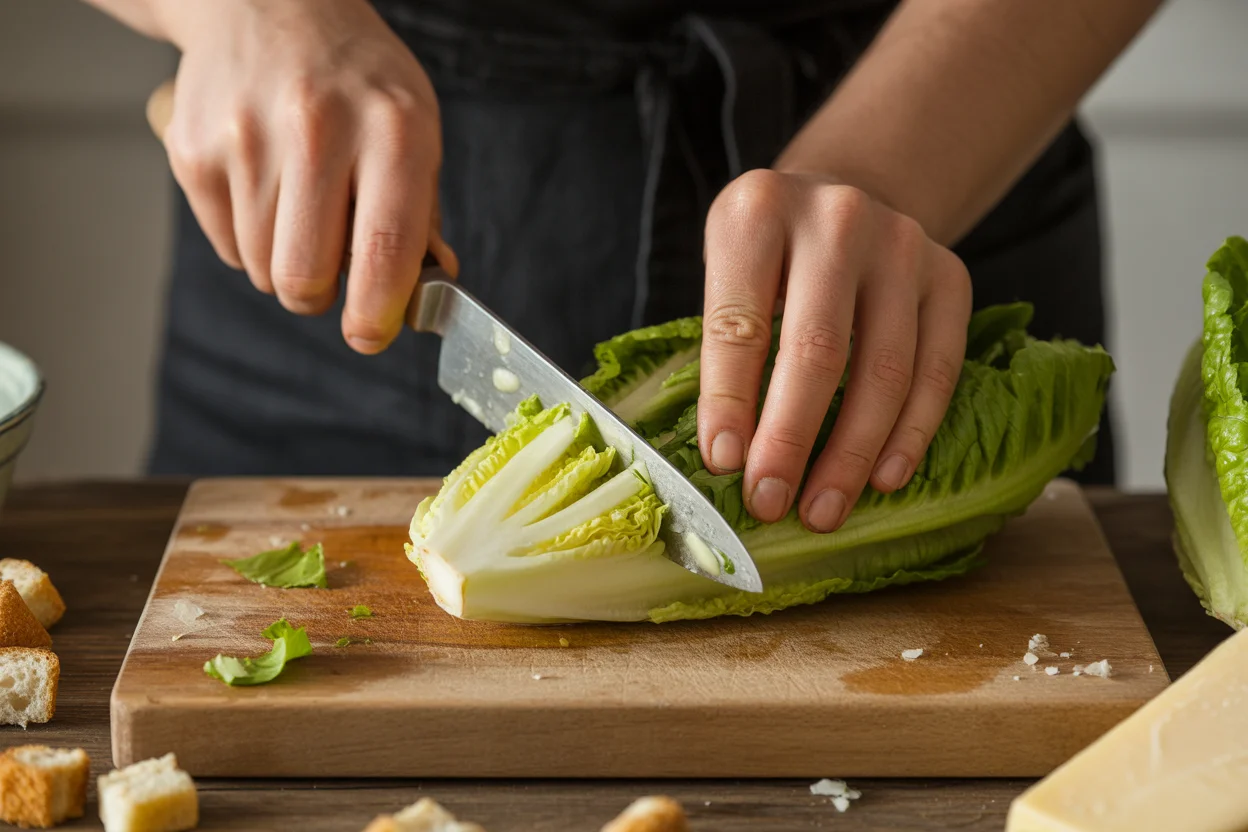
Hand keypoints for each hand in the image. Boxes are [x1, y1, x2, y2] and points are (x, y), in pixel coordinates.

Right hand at [157, 0, 456, 352]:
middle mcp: (317, 129)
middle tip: (331, 272)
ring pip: (263, 269)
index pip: (385, 249)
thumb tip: (427, 293)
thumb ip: (421, 215)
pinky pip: (226, 246)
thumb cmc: (355, 79)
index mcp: (391, 129)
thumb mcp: (414, 128)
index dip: (376, 312)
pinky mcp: (193, 149)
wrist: (267, 4)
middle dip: (320, 295)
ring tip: (300, 206)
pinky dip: (249, 240)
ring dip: (285, 263)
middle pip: (305, 275)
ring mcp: (246, 137)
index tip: (370, 335)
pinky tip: (265, 188)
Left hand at [698, 170, 971, 531]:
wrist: (845, 194)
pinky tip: (884, 477)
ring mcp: (902, 244)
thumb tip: (727, 455)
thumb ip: (722, 345)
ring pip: (885, 369)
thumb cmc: (769, 253)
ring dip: (851, 454)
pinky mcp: (949, 275)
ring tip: (822, 510)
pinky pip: (937, 370)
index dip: (729, 401)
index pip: (739, 323)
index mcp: (758, 212)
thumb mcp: (726, 270)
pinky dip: (911, 433)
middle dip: (790, 439)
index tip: (724, 464)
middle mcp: (836, 218)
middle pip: (816, 350)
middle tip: (770, 501)